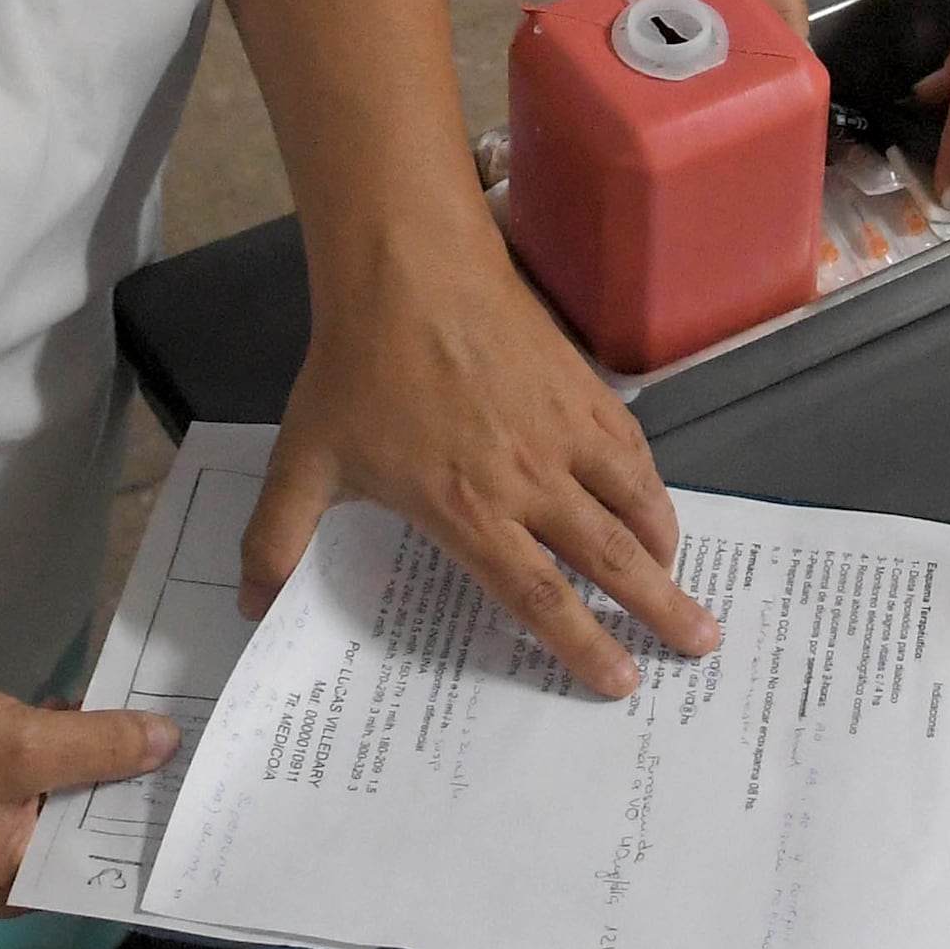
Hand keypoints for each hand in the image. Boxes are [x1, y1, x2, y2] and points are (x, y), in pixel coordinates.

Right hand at [0, 669, 174, 916]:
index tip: (192, 785)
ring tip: (130, 712)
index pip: (99, 865)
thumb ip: (100, 747)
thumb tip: (167, 746)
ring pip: (50, 803)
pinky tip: (64, 710)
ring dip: (81, 758)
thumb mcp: (23, 743)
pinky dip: (42, 753)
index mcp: (13, 887)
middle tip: (177, 737)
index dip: (144, 823)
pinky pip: (18, 787)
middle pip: (77, 831)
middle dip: (118, 783)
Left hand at [247, 200, 720, 697]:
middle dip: (656, 609)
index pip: (536, 594)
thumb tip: (250, 607)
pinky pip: (632, 451)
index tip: (618, 680)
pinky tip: (657, 510)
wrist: (407, 268)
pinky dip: (654, 489)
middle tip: (699, 645)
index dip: (581, 643)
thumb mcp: (304, 460)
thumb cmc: (356, 368)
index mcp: (466, 509)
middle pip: (608, 559)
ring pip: (634, 504)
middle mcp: (528, 479)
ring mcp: (563, 431)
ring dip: (667, 552)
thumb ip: (276, 540)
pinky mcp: (584, 388)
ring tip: (686, 588)